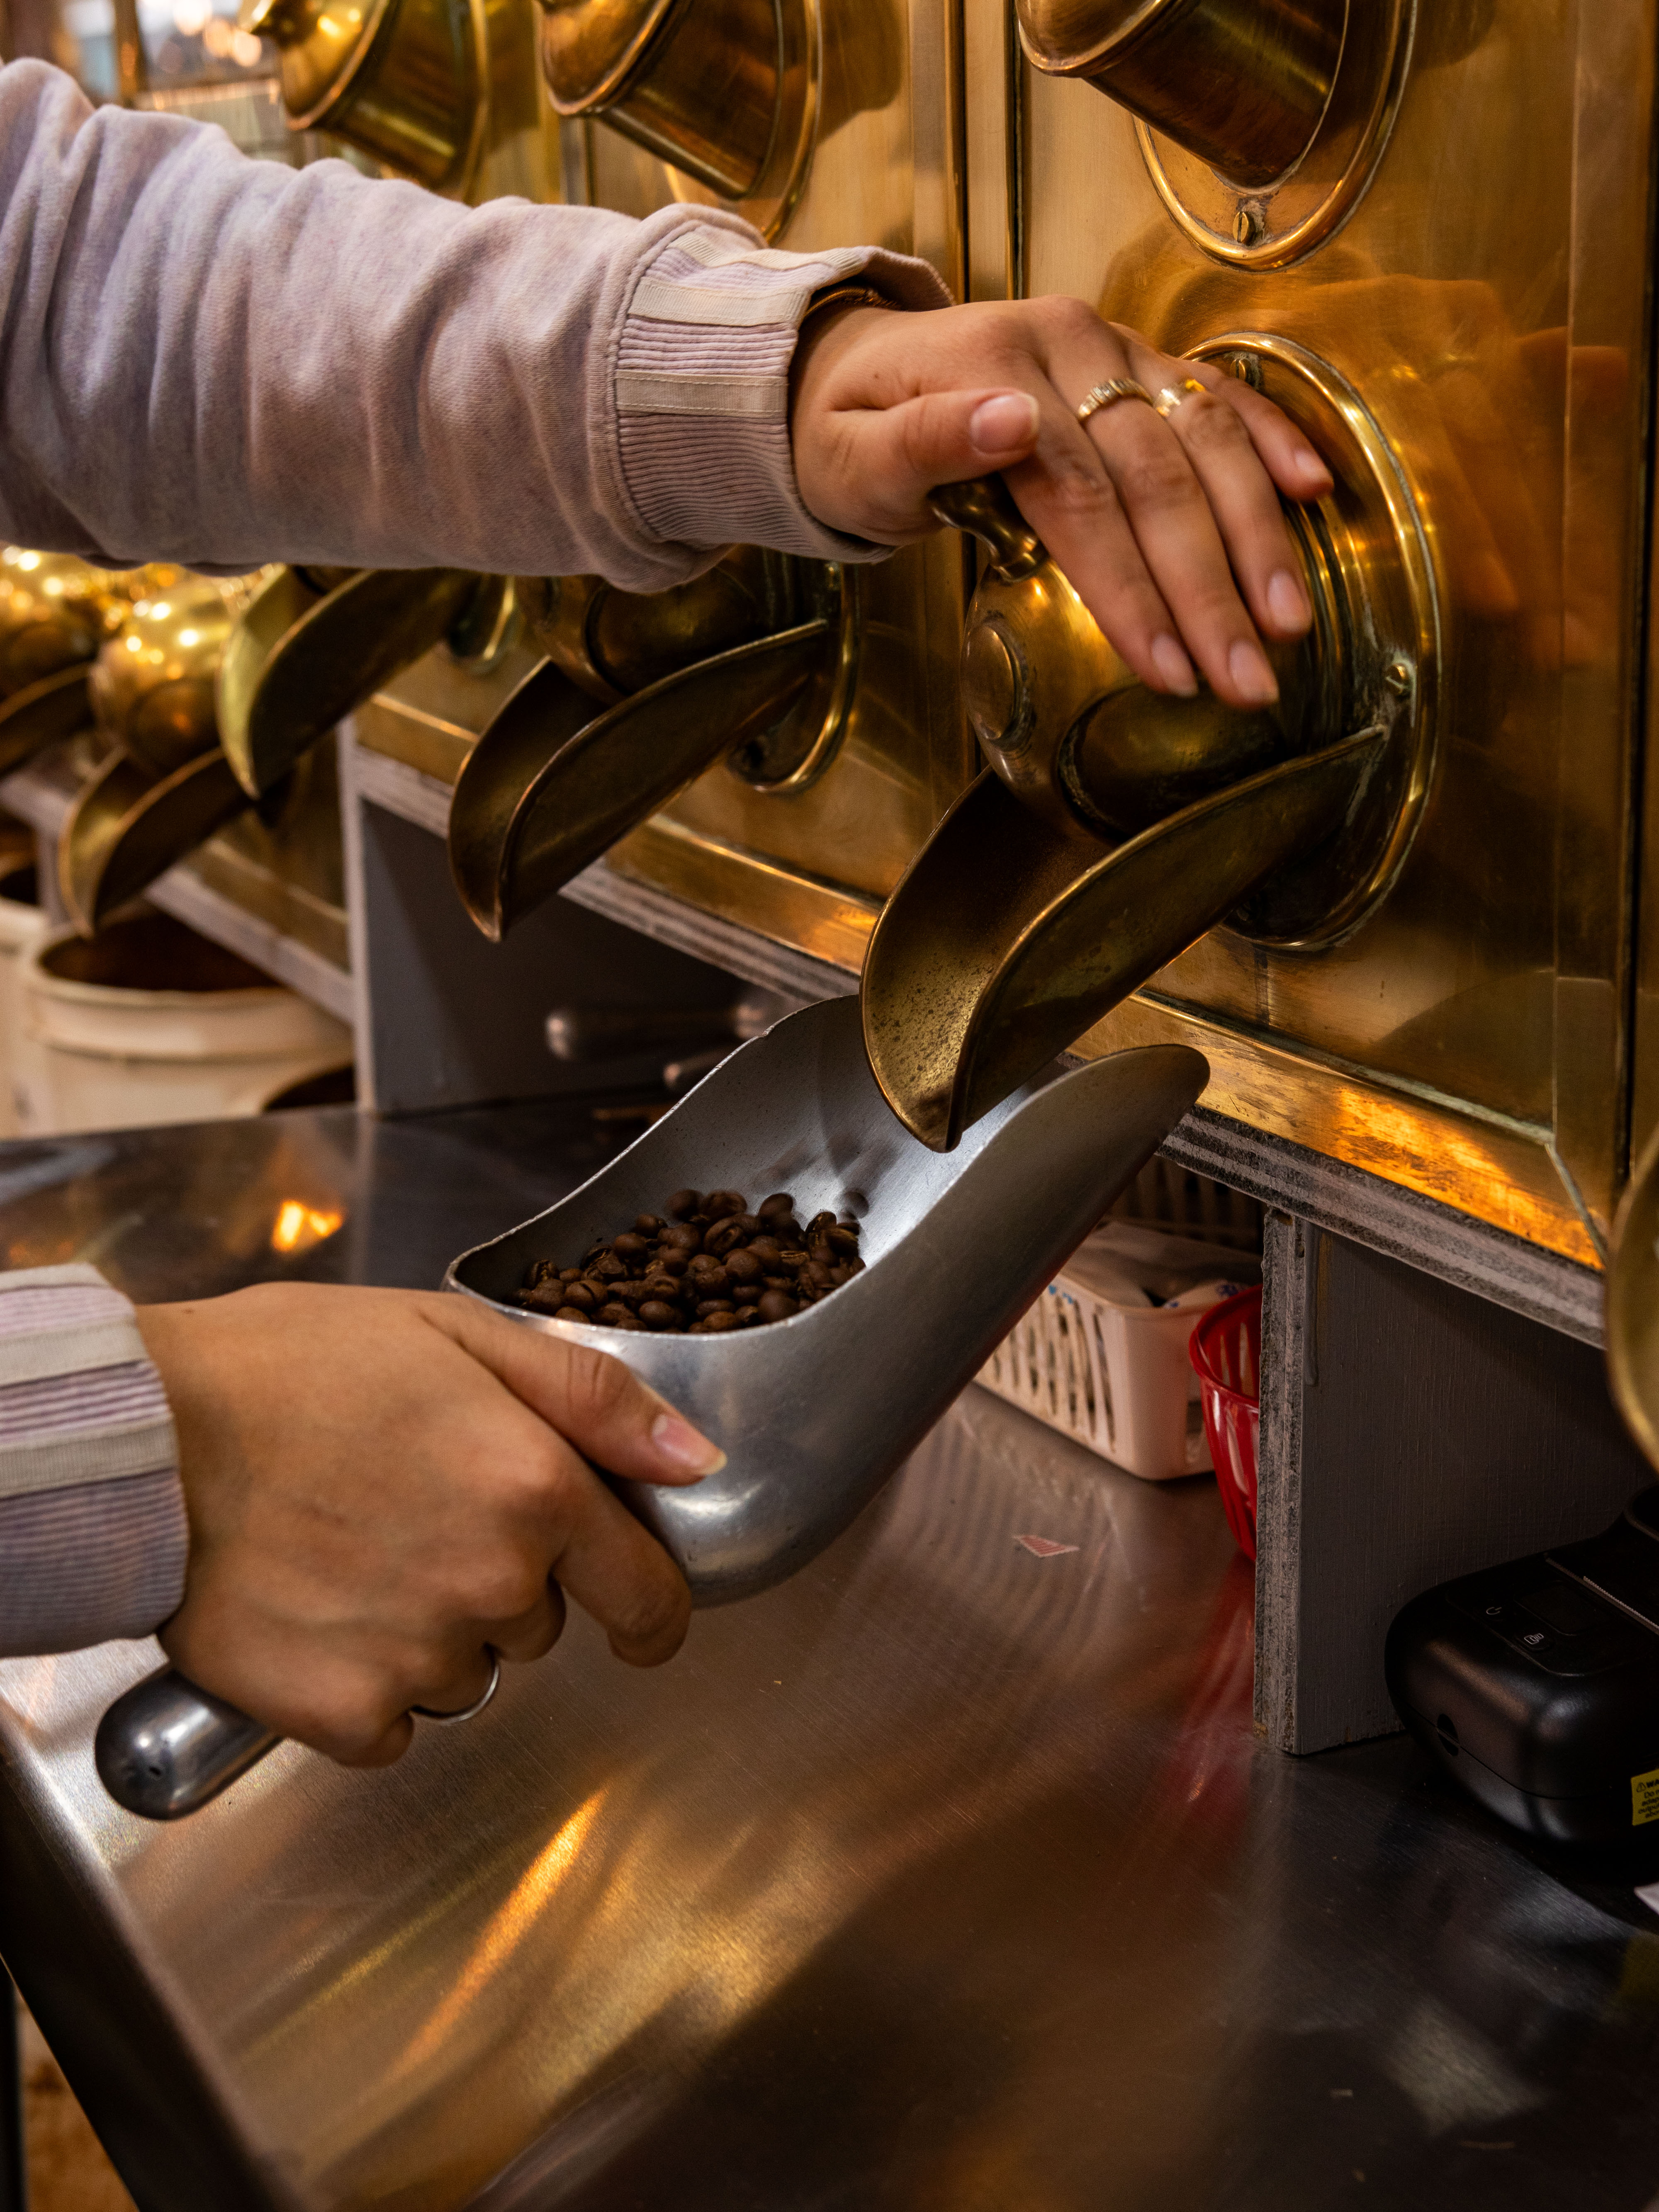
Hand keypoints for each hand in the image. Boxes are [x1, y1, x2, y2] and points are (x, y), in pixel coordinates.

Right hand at [135, 1284, 721, 1765]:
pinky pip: (391, 1727)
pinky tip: (317, 1615)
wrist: (140, 1441)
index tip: (635, 1613)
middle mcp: (492, 1584)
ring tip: (349, 1554)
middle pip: (539, 1622)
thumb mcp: (456, 1334)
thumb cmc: (288, 1370)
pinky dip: (362, 1687)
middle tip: (411, 1513)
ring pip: (466, 1675)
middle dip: (499, 1580)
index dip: (648, 1608)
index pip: (648, 1594)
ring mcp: (417, 1657)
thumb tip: (695, 1459)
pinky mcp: (339, 1713)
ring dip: (428, 1632)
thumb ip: (593, 1396)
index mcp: (534, 1489)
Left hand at [789, 295, 1332, 709]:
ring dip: (1257, 536)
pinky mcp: (1140, 361)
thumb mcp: (852, 454)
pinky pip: (1217, 395)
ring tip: (1290, 625)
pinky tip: (1317, 491)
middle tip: (1248, 682)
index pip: (1081, 495)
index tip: (1168, 670)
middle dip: (1210, 589)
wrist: (849, 372)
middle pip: (1158, 476)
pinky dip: (1271, 440)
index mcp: (998, 367)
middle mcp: (1071, 346)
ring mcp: (1114, 348)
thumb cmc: (849, 436)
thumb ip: (925, 444)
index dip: (1130, 588)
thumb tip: (1009, 424)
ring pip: (1205, 438)